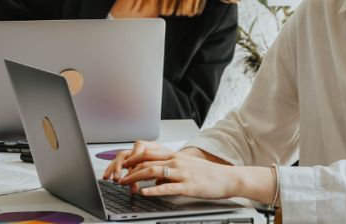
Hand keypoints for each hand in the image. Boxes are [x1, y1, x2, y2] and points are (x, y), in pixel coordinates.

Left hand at [103, 141, 241, 199]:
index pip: (149, 153)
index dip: (133, 158)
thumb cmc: (208, 174)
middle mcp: (176, 161)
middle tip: (117, 174)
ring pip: (153, 171)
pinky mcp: (187, 186)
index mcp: (175, 156)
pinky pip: (167, 186)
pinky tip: (144, 192)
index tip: (121, 164)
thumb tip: (154, 180)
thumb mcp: (186, 169)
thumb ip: (169, 172)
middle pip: (147, 160)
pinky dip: (153, 189)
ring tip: (125, 183)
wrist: (228, 177)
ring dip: (136, 177)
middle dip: (129, 167)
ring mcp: (181, 173)